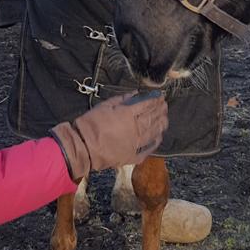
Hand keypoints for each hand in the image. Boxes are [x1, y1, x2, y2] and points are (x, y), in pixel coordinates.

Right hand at [51, 92, 167, 180]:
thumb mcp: (104, 106)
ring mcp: (136, 143)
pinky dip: (155, 142)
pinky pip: (148, 148)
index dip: (154, 100)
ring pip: (153, 132)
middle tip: (165, 105)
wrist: (83, 147)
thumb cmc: (91, 124)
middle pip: (152, 117)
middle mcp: (135, 128)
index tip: (160, 96)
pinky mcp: (133, 156)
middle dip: (160, 110)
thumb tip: (135, 93)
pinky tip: (159, 137)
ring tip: (166, 119)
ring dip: (161, 124)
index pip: (146, 104)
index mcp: (127, 114)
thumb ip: (121, 99)